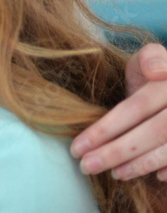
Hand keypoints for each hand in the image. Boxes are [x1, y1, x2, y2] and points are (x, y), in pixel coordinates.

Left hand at [72, 43, 166, 179]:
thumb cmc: (155, 71)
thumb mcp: (149, 56)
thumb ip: (150, 58)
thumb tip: (157, 71)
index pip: (134, 109)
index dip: (105, 129)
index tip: (77, 146)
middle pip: (149, 133)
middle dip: (115, 152)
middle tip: (86, 166)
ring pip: (166, 149)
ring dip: (139, 165)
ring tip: (114, 173)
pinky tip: (154, 178)